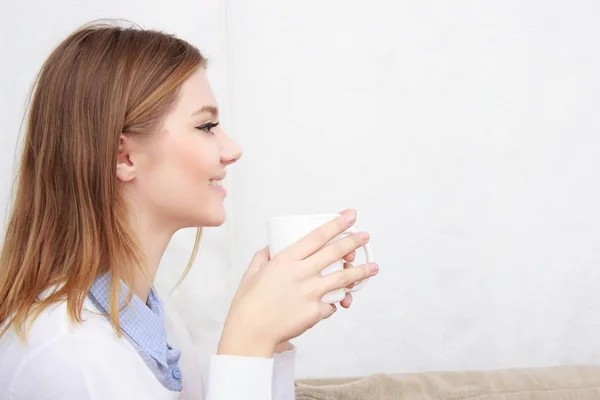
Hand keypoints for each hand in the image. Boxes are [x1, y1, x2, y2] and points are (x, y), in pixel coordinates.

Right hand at [217, 209, 378, 357]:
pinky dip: (336, 301)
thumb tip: (271, 247)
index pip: (317, 236)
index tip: (349, 216)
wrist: (250, 333)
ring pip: (343, 278)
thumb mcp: (252, 272)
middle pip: (335, 253)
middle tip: (365, 236)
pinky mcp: (315, 312)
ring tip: (373, 267)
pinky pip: (332, 304)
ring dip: (361, 271)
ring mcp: (311, 293)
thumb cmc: (248, 303)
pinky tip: (342, 300)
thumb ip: (264, 256)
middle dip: (354, 242)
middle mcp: (302, 273)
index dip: (336, 224)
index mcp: (286, 260)